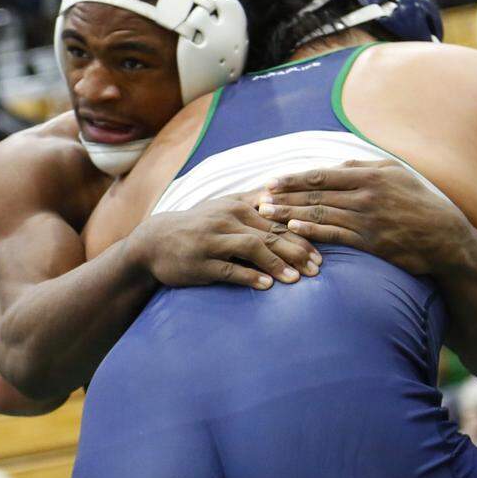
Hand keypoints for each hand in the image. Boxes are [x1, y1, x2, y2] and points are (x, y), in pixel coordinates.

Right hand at [133, 196, 321, 289]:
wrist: (155, 241)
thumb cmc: (197, 224)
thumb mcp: (222, 206)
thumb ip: (251, 200)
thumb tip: (280, 192)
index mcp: (236, 207)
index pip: (276, 222)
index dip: (301, 237)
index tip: (321, 253)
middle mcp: (226, 221)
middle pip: (269, 235)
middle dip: (296, 252)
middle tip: (317, 268)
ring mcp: (212, 241)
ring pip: (251, 249)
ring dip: (277, 264)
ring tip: (296, 278)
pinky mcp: (200, 263)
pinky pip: (228, 269)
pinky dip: (249, 276)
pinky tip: (267, 285)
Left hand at [256, 159, 467, 275]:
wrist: (444, 237)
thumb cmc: (418, 202)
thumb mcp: (396, 174)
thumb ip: (363, 167)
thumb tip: (335, 165)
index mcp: (369, 175)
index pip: (322, 174)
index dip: (293, 179)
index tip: (271, 182)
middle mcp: (365, 195)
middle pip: (315, 194)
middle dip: (284, 197)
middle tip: (258, 200)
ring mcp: (367, 219)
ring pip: (320, 214)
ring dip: (289, 215)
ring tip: (266, 216)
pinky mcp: (370, 242)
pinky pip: (335, 235)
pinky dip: (311, 232)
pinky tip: (292, 231)